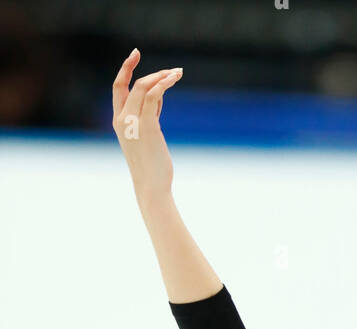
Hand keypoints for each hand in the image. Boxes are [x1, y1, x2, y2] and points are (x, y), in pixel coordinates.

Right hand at [112, 48, 182, 201]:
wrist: (151, 186)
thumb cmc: (151, 166)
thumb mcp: (147, 136)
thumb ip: (149, 115)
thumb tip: (159, 96)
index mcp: (118, 121)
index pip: (118, 88)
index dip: (125, 69)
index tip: (135, 54)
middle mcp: (122, 118)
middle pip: (132, 84)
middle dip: (149, 71)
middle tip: (171, 69)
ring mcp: (133, 122)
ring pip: (144, 87)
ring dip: (162, 77)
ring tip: (178, 73)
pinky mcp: (148, 125)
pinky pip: (155, 95)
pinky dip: (164, 83)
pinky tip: (174, 78)